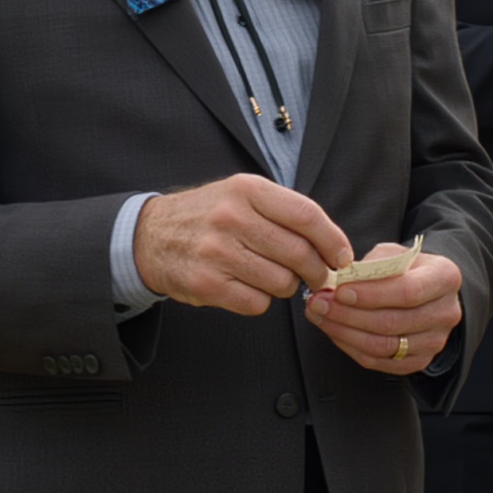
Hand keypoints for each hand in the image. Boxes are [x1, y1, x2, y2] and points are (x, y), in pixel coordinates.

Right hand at [133, 173, 353, 316]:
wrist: (151, 235)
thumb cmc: (208, 215)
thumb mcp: (242, 194)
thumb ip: (284, 212)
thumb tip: (333, 246)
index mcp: (246, 189)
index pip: (306, 216)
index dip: (333, 240)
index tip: (342, 256)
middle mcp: (231, 217)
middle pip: (299, 253)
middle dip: (316, 270)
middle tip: (316, 274)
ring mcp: (217, 252)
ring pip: (282, 282)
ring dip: (286, 286)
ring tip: (271, 275)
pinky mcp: (207, 284)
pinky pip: (257, 303)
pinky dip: (260, 300)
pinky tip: (247, 286)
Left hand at [303, 243, 462, 373]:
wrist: (425, 288)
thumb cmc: (406, 267)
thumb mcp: (393, 252)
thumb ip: (372, 264)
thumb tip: (342, 279)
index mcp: (445, 278)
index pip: (407, 292)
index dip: (370, 295)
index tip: (339, 291)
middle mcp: (446, 312)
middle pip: (392, 322)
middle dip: (348, 315)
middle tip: (318, 304)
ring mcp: (435, 341)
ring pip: (384, 346)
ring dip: (344, 332)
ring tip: (320, 317)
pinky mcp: (420, 360)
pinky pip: (380, 362)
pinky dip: (351, 348)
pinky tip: (334, 331)